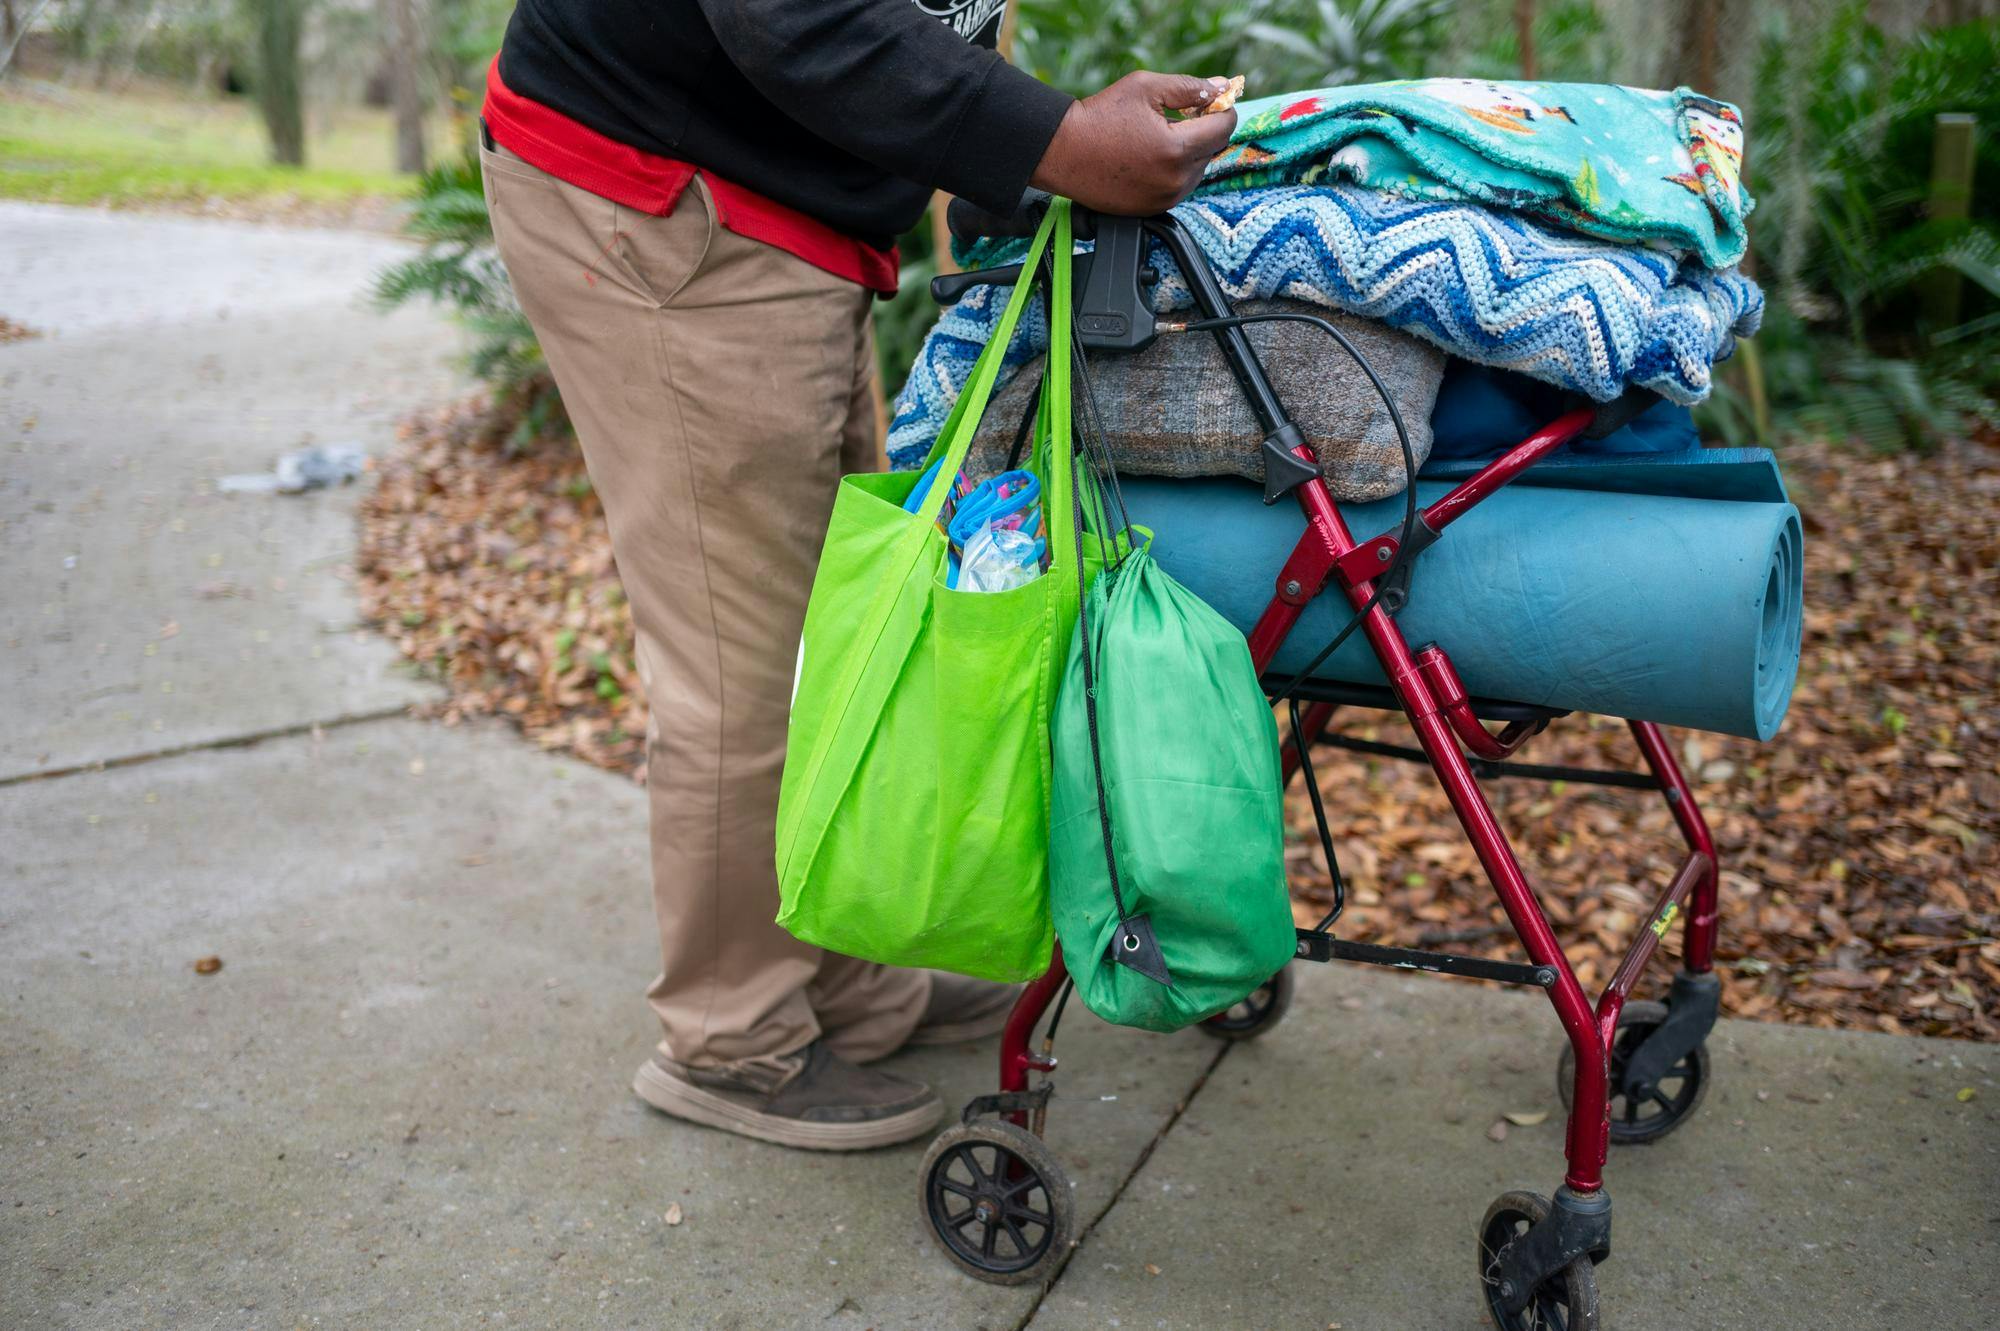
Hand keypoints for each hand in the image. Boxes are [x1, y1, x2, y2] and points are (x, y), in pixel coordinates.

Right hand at [1030, 72, 1237, 216]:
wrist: (1062, 152)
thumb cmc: (1099, 117)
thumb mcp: (1145, 88)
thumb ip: (1188, 87)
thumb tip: (1221, 86)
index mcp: (1177, 148)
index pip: (1224, 128)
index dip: (1222, 109)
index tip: (1211, 101)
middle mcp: (1175, 180)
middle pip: (1212, 150)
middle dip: (1202, 130)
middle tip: (1177, 116)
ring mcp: (1164, 199)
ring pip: (1197, 170)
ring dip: (1188, 152)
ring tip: (1157, 138)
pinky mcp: (1153, 210)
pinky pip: (1178, 187)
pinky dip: (1172, 171)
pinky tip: (1149, 157)